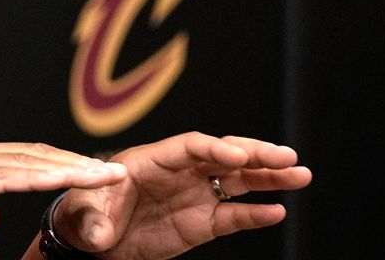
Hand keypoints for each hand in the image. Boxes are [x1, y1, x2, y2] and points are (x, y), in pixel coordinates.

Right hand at [0, 139, 128, 243]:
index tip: (92, 173)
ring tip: (108, 175)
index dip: (60, 164)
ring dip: (72, 167)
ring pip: (28, 161)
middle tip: (119, 170)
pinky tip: (65, 178)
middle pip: (35, 155)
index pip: (23, 159)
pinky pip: (4, 176)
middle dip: (79, 163)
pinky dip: (40, 175)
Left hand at [52, 132, 311, 259]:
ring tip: (300, 174)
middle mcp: (178, 172)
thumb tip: (98, 234)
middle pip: (222, 155)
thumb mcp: (84, 212)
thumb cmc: (84, 212)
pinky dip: (254, 213)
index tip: (237, 156)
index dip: (214, 148)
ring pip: (237, 180)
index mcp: (150, 160)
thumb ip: (94, 221)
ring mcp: (193, 195)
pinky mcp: (202, 222)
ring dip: (268, 177)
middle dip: (254, 153)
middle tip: (286, 156)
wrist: (90, 237)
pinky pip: (233, 215)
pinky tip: (278, 211)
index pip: (189, 147)